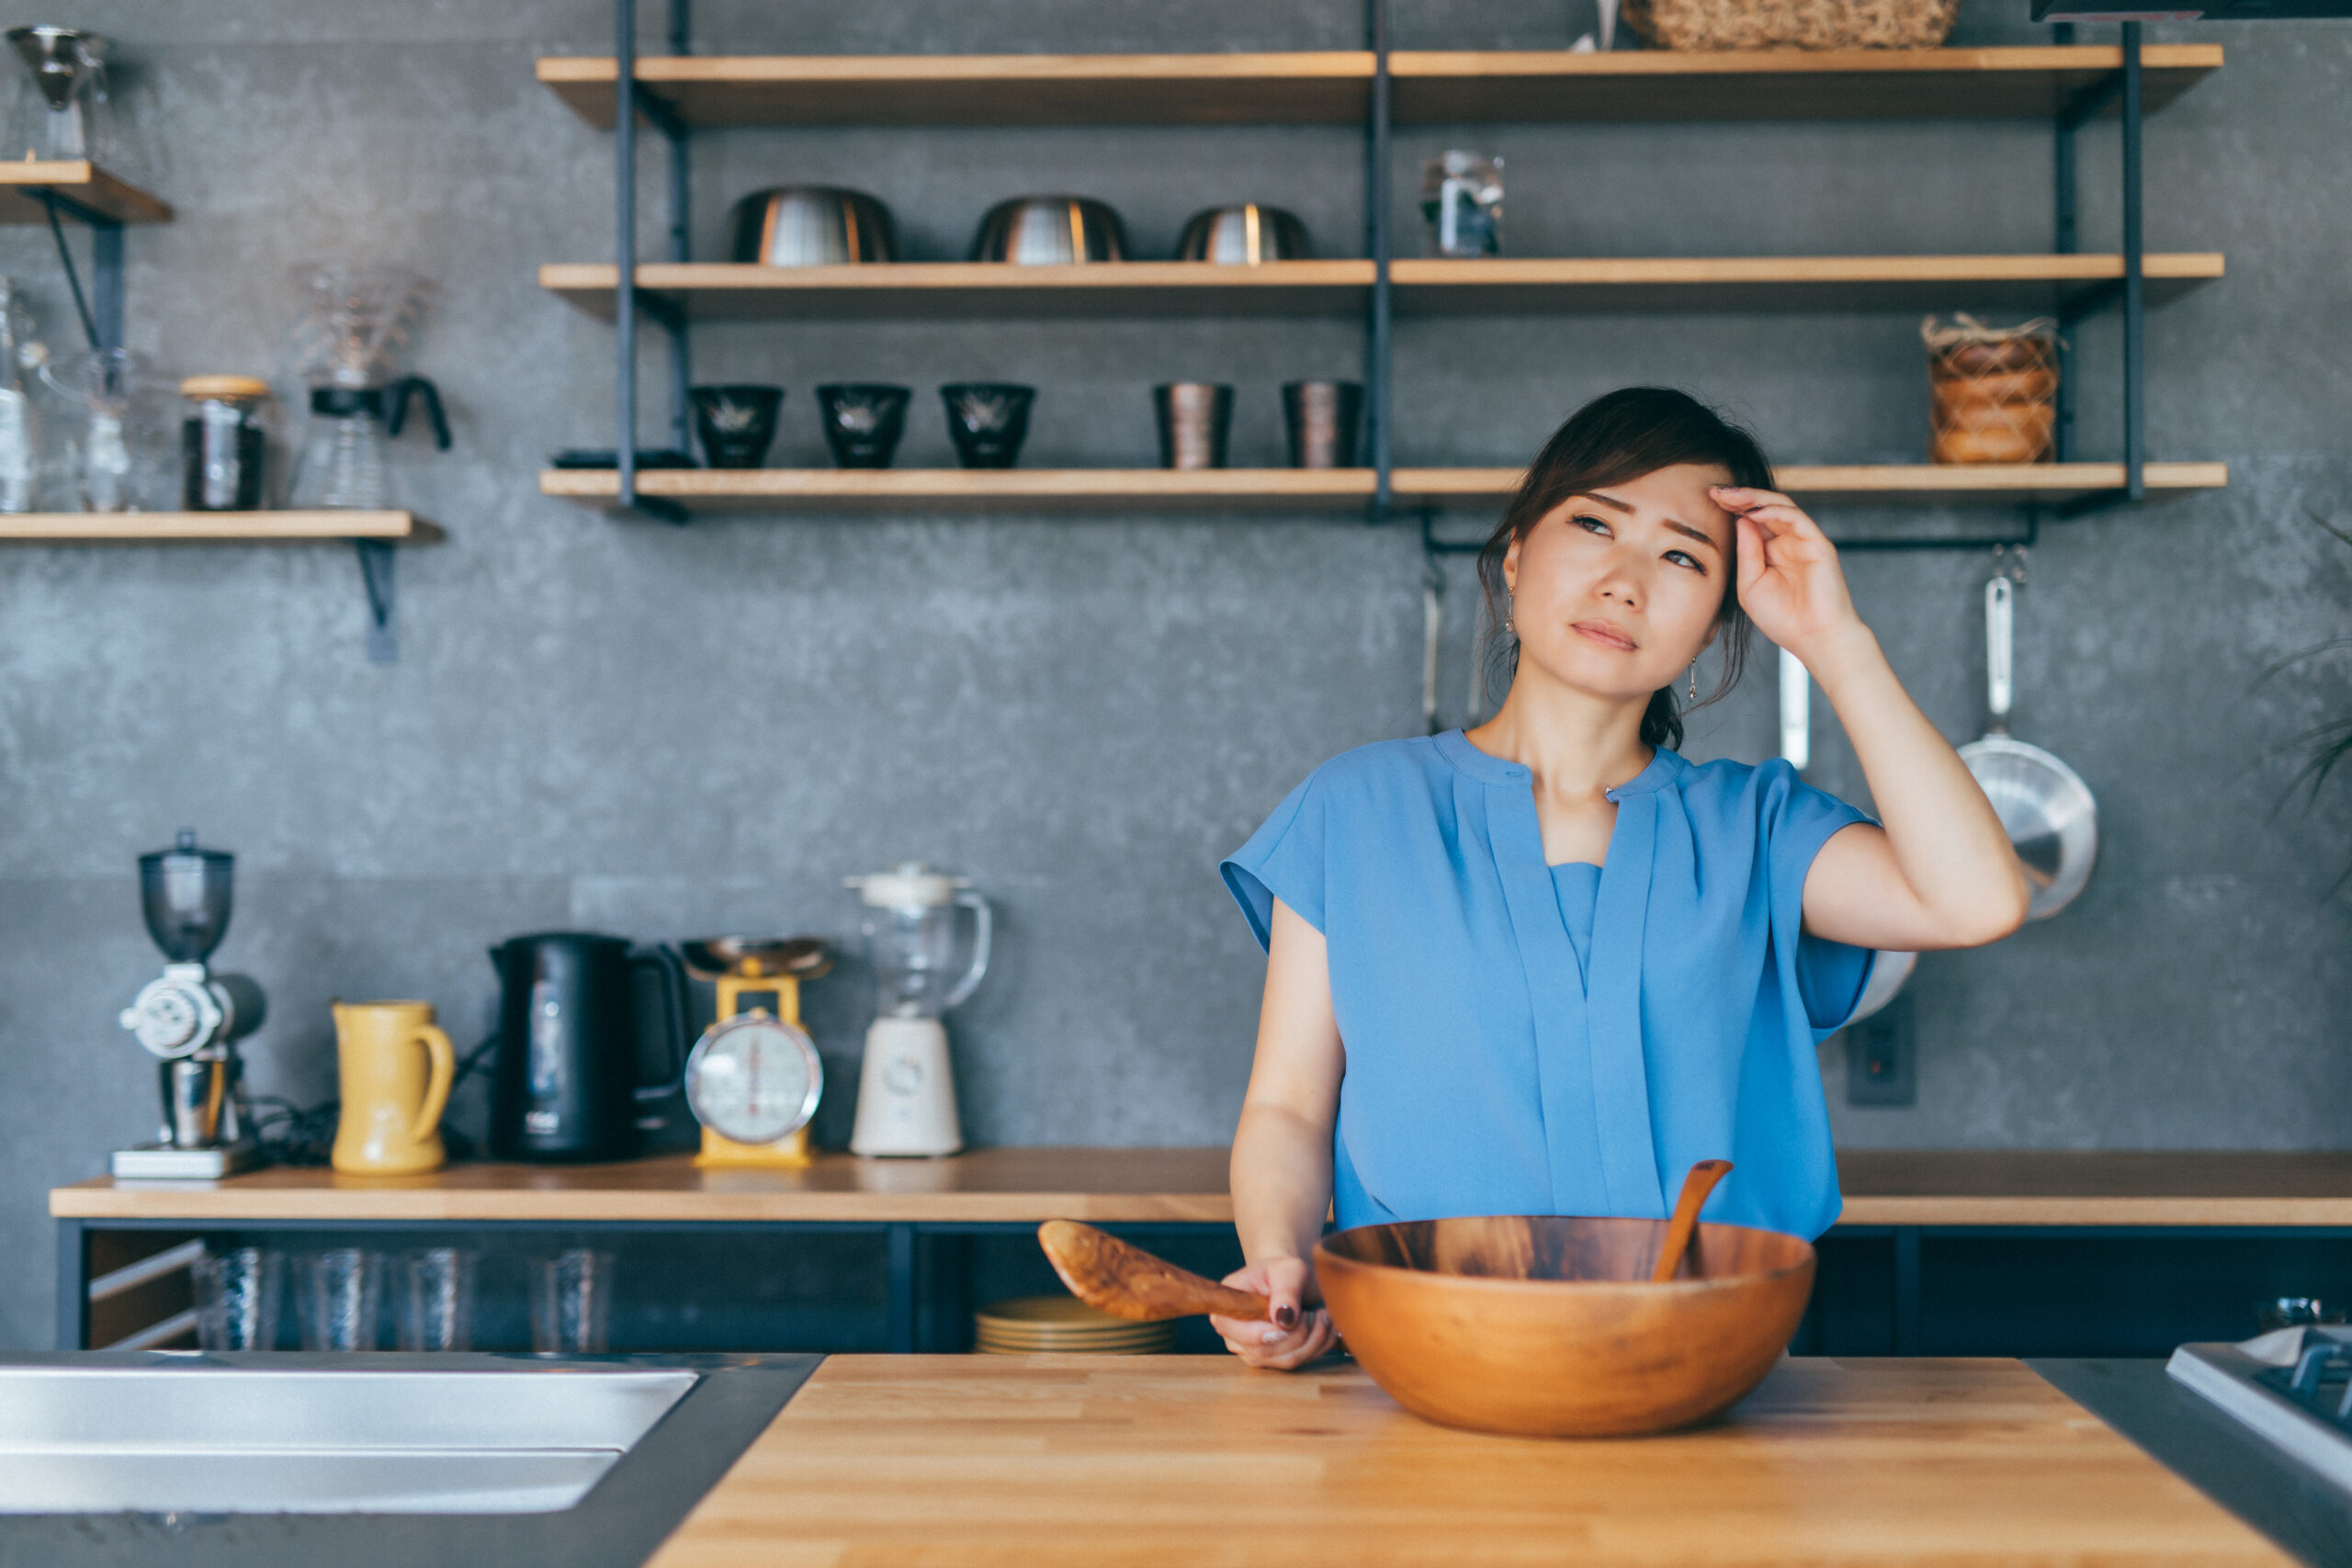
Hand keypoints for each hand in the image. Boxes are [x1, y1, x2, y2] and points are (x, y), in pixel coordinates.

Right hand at [1211, 1255, 1337, 1369]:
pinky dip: (1318, 1347)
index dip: (1270, 1332)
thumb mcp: (1288, 1270)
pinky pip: (1298, 1363)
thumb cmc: (1284, 1272)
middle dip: (1299, 1334)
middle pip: (1264, 1351)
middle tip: (1317, 1313)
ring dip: (1313, 1341)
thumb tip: (1283, 1320)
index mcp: (1227, 1308)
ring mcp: (1252, 1351)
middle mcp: (1234, 1335)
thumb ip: (1285, 1292)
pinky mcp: (1272, 1360)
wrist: (1293, 1282)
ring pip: (1285, 1360)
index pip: (1240, 1332)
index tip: (1299, 1317)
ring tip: (1324, 1316)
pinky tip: (1325, 1328)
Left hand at [1711, 485, 1865, 663]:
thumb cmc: (1782, 618)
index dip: (1732, 508)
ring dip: (1754, 498)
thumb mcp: (1750, 585)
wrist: (1813, 639)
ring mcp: (1803, 541)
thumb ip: (1746, 553)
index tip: (1709, 499)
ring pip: (1779, 507)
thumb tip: (1740, 520)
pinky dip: (1774, 511)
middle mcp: (1787, 542)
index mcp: (1770, 552)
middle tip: (1716, 491)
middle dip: (1739, 497)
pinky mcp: (1818, 543)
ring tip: (1730, 496)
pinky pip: (1795, 518)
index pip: (1751, 521)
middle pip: (1763, 508)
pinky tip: (1752, 512)